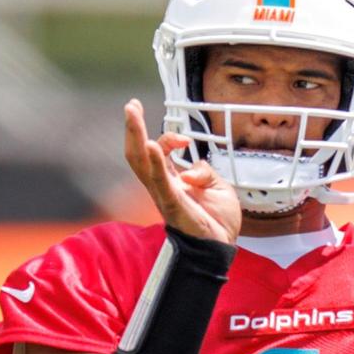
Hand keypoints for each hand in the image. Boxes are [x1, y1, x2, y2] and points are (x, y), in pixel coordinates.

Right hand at [123, 99, 240, 243]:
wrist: (222, 248)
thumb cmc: (217, 222)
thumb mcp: (218, 187)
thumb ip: (206, 172)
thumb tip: (192, 167)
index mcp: (172, 180)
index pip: (161, 151)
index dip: (169, 138)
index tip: (186, 138)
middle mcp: (163, 186)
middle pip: (140, 154)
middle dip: (133, 128)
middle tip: (130, 105)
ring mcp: (165, 195)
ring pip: (143, 163)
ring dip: (136, 136)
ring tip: (132, 113)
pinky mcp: (173, 205)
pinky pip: (161, 182)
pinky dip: (156, 163)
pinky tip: (152, 145)